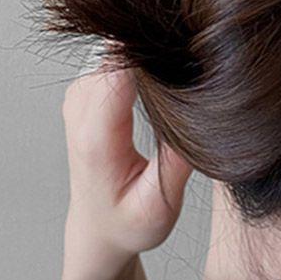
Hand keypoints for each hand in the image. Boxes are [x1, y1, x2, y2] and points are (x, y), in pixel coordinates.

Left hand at [42, 62, 194, 279]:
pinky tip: (167, 80)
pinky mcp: (87, 88)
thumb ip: (177, 159)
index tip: (194, 60)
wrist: (96, 229)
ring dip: (153, 58)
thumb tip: (200, 110)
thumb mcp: (161, 204)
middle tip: (200, 68)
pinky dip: (143, 63)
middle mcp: (80, 110)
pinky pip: (118, 57)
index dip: (159, 58)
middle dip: (160, 55)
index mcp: (96, 138)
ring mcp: (80, 94)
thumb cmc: (129, 222)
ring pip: (121, 50)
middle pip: (122, 54)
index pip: (122, 70)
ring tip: (186, 77)